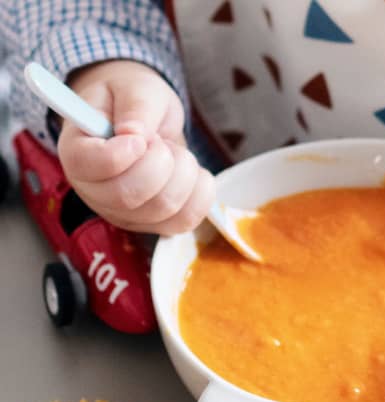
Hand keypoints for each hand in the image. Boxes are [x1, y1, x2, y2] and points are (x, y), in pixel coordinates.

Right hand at [57, 60, 214, 234]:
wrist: (148, 121)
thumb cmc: (132, 101)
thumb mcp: (135, 86)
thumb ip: (136, 104)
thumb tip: (134, 133)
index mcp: (76, 152)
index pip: (87, 166)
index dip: (121, 152)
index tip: (139, 136)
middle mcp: (94, 191)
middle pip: (128, 196)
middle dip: (160, 162)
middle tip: (160, 141)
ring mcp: (125, 214)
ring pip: (163, 208)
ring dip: (183, 173)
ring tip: (173, 152)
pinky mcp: (155, 224)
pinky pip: (186, 221)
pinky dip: (200, 193)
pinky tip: (193, 173)